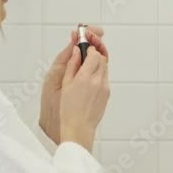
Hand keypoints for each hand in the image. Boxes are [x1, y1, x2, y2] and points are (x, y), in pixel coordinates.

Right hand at [39, 26, 106, 143]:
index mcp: (85, 77)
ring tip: (85, 66)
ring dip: (96, 64)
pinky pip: (104, 78)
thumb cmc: (68, 109)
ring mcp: (104, 88)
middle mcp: (98, 81)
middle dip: (94, 53)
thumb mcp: (65, 83)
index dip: (89, 47)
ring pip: (104, 68)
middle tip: (85, 51)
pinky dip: (98, 74)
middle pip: (101, 59)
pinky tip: (87, 80)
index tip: (83, 44)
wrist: (78, 128)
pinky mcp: (107, 94)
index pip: (93, 54)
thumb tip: (76, 51)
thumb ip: (72, 65)